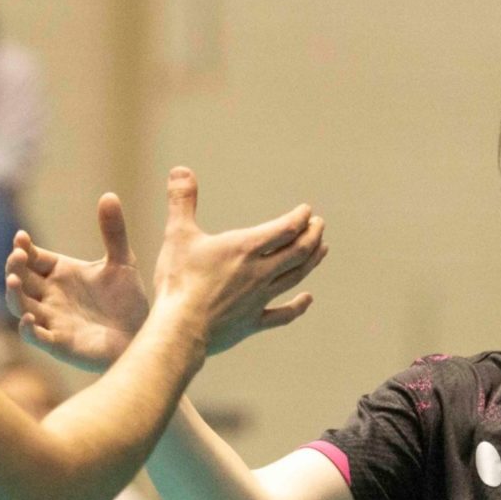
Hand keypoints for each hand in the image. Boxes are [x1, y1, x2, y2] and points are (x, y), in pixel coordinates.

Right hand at [5, 193, 151, 371]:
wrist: (140, 336)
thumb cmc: (127, 301)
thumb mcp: (122, 262)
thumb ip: (114, 232)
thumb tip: (109, 195)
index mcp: (60, 273)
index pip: (33, 257)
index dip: (24, 248)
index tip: (22, 237)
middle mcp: (49, 295)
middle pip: (21, 279)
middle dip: (14, 267)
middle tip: (17, 256)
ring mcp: (51, 319)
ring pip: (20, 306)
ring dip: (14, 294)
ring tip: (14, 281)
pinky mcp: (58, 343)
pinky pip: (35, 337)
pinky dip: (28, 329)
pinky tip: (29, 320)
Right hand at [146, 167, 325, 356]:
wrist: (180, 329)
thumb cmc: (179, 281)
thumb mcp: (177, 235)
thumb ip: (182, 201)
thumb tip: (181, 169)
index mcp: (245, 248)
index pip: (286, 228)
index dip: (300, 218)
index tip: (306, 211)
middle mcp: (260, 272)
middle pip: (298, 251)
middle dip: (313, 235)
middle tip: (320, 225)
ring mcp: (259, 299)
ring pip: (295, 277)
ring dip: (312, 261)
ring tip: (322, 250)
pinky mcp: (253, 322)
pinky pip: (282, 314)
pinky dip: (298, 306)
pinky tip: (308, 300)